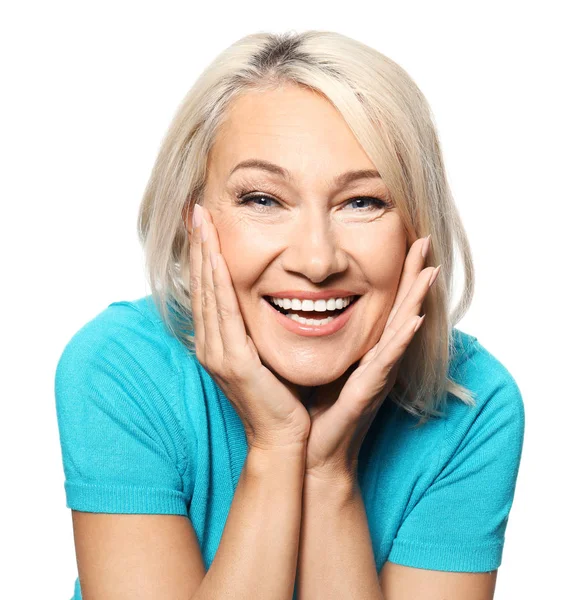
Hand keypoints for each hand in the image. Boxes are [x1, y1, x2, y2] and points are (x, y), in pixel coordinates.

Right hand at [188, 203, 310, 452]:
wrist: (283, 439)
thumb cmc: (281, 399)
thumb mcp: (266, 357)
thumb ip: (258, 331)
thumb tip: (267, 303)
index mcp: (218, 344)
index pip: (210, 291)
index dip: (205, 257)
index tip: (206, 225)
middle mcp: (211, 345)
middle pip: (203, 285)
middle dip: (200, 246)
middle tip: (197, 210)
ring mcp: (217, 353)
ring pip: (208, 293)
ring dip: (205, 255)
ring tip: (202, 221)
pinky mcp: (232, 360)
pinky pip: (223, 311)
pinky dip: (217, 280)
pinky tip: (215, 256)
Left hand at [303, 235, 440, 482]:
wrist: (310, 447)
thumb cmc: (313, 405)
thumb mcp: (318, 358)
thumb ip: (319, 333)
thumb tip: (300, 300)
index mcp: (365, 347)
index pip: (384, 302)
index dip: (397, 272)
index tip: (404, 239)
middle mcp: (377, 357)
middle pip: (400, 307)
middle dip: (414, 274)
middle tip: (425, 240)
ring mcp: (376, 374)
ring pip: (401, 328)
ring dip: (417, 299)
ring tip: (431, 270)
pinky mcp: (368, 391)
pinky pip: (386, 361)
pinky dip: (402, 340)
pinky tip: (414, 320)